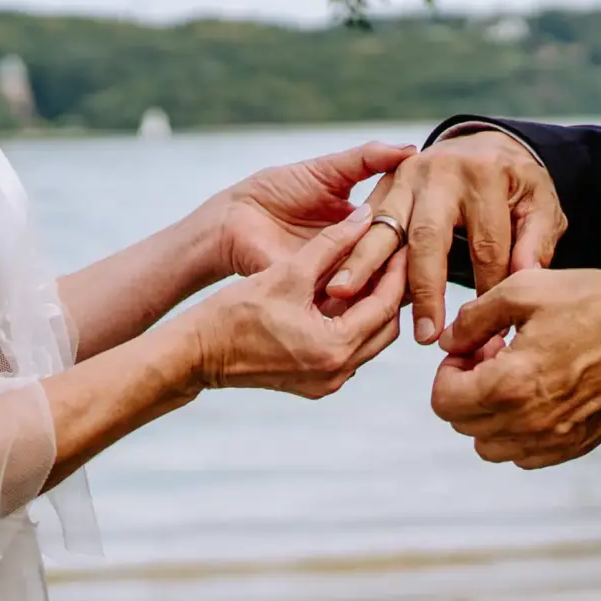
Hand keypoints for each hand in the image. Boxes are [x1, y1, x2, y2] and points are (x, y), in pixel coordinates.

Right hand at [185, 206, 405, 397]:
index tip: (404, 243)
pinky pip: (348, 351)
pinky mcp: (314, 383)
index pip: (385, 305)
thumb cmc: (234, 313)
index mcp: (335, 347)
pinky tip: (349, 296)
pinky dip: (352, 324)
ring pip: (369, 340)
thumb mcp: (287, 273)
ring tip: (375, 272)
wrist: (197, 354)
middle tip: (396, 256)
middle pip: (385, 327)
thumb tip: (365, 217)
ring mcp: (326, 382)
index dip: (397, 271)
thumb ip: (331, 244)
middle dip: (391, 291)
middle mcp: (337, 372)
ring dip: (372, 308)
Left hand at [197, 141, 414, 280]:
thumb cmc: (275, 190)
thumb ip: (368, 160)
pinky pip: (347, 299)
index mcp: (361, 226)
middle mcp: (354, 255)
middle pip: (392, 260)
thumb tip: (412, 150)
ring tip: (414, 270)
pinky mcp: (319, 293)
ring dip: (391, 278)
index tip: (443, 222)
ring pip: (374, 282)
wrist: (234, 218)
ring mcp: (339, 277)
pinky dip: (362, 294)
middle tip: (434, 251)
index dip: (418, 228)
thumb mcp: (329, 170)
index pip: (398, 231)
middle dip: (410, 257)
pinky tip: (382, 289)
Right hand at [325, 130, 564, 345]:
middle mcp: (440, 171)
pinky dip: (352, 254)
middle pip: (429, 238)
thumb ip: (536, 242)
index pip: (485, 245)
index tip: (489, 329)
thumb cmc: (515, 185)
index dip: (487, 290)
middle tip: (426, 335)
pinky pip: (364, 224)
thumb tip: (523, 277)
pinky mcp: (385, 184)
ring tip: (344, 296)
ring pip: (385, 228)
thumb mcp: (540, 205)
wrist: (483, 147)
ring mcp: (407, 176)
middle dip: (427, 291)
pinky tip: (341, 284)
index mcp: (485, 174)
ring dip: (364, 265)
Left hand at [431, 268, 600, 468]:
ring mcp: (551, 439)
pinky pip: (524, 455)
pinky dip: (518, 432)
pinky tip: (536, 397)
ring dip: (489, 415)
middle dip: (466, 389)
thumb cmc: (600, 308)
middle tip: (491, 357)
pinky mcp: (573, 446)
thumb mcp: (525, 290)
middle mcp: (526, 421)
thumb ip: (474, 318)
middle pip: (463, 425)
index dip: (447, 372)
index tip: (469, 351)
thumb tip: (450, 340)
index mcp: (508, 384)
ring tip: (513, 378)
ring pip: (490, 446)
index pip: (443, 400)